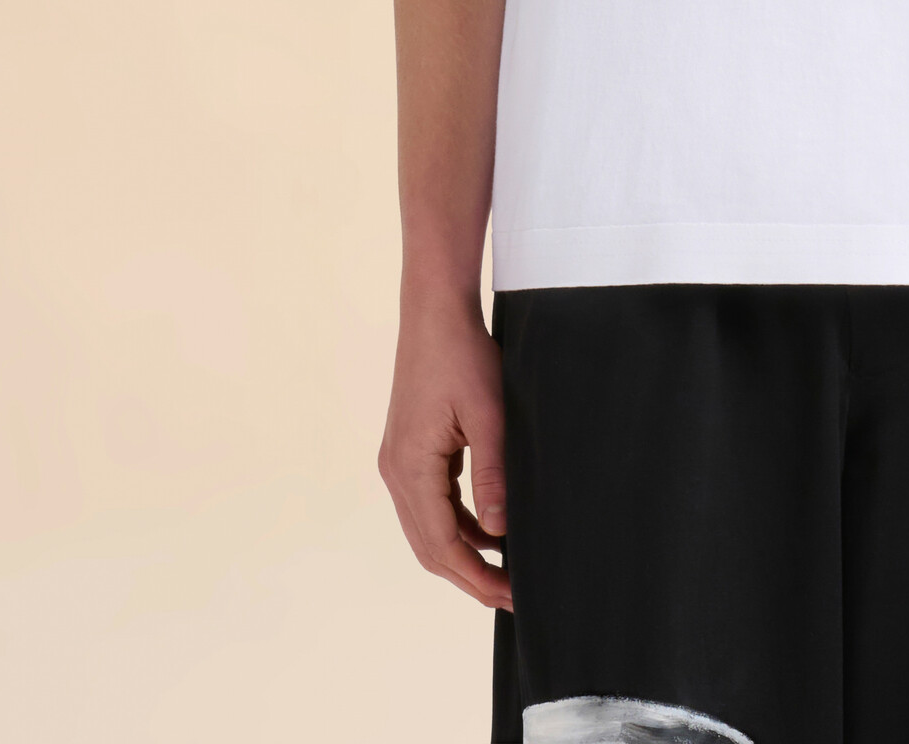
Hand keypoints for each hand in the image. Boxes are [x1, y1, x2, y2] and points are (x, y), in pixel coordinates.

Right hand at [378, 293, 511, 607]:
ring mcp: (398, 462)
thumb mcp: (489, 414)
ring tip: (505, 570)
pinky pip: (431, 503)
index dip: (476, 577)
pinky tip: (490, 529)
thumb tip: (500, 532)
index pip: (442, 545)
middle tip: (512, 595)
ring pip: (428, 528)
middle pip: (430, 547)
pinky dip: (458, 522)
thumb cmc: (463, 355)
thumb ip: (494, 473)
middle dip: (470, 576)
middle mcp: (396, 471)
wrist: (435, 313)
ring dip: (464, 552)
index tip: (511, 594)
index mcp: (411, 467)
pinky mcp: (409, 451)